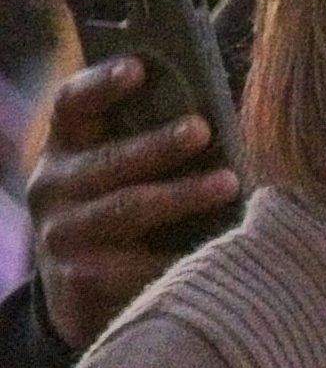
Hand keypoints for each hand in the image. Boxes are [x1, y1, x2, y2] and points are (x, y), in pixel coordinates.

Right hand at [24, 61, 232, 347]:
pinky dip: (188, 251)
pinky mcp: (83, 280)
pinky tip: (226, 244)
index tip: (138, 67)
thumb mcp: (120, 179)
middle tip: (202, 128)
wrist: (85, 299)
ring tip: (230, 182)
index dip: (101, 84)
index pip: (71, 105)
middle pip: (108, 159)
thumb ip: (147, 146)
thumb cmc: (125, 220)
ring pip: (129, 208)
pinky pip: (145, 263)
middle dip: (157, 144)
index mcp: (64, 150)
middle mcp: (52, 188)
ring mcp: (63, 236)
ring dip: (182, 194)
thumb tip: (213, 116)